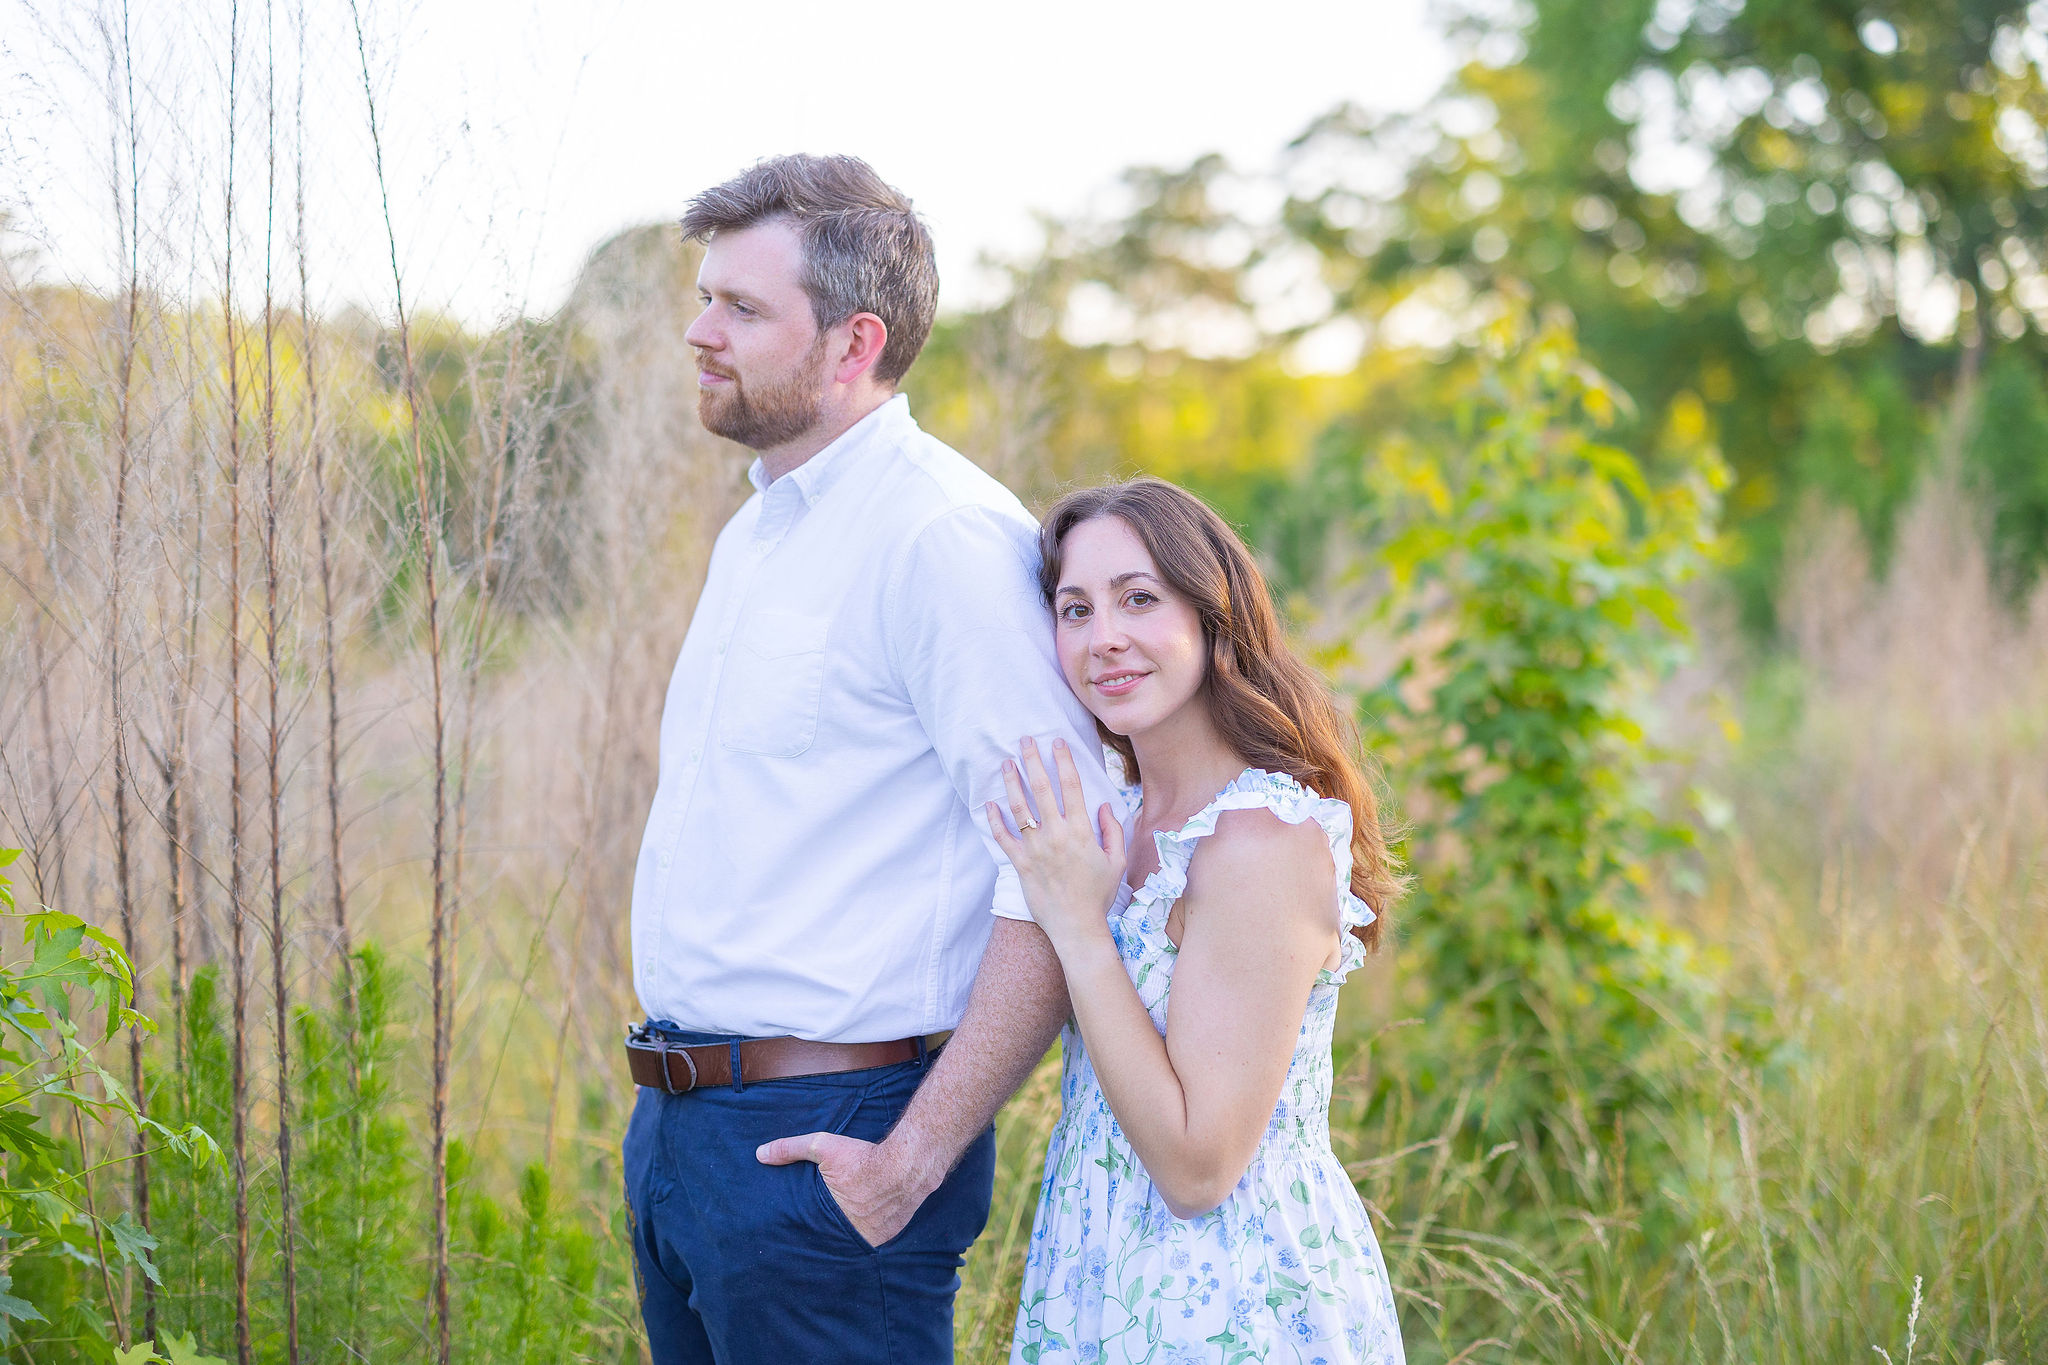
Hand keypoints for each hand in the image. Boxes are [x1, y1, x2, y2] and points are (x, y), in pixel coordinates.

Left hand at [755, 1130, 938, 1248]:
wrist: (909, 1163)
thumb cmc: (864, 1156)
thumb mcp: (823, 1147)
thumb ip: (790, 1149)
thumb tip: (760, 1154)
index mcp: (830, 1220)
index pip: (809, 1235)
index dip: (804, 1233)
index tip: (794, 1234)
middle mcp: (852, 1235)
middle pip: (831, 1240)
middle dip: (825, 1234)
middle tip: (818, 1228)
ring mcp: (873, 1238)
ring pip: (853, 1241)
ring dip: (848, 1234)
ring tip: (841, 1226)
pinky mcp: (890, 1234)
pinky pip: (874, 1237)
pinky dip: (868, 1230)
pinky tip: (866, 1219)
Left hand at [987, 737, 1125, 951]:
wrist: (1077, 927)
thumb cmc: (1099, 894)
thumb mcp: (1117, 861)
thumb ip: (1113, 830)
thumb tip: (1104, 805)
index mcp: (1081, 831)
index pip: (1071, 787)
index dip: (1063, 761)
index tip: (1057, 742)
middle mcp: (1056, 835)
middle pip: (1042, 789)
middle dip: (1033, 761)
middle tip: (1025, 740)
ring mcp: (1036, 849)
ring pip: (1020, 808)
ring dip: (1012, 782)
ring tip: (1007, 763)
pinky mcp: (1020, 864)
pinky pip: (1004, 838)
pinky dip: (995, 820)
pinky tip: (990, 803)